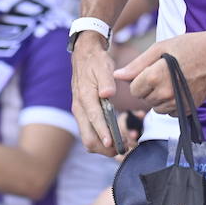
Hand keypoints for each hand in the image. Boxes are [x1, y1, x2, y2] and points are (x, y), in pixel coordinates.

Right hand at [71, 34, 119, 156]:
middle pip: (88, 138)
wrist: (84, 56)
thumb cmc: (95, 61)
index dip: (103, 133)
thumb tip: (107, 94)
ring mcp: (81, 114)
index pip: (94, 119)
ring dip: (106, 147)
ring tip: (126, 145)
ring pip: (90, 140)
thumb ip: (106, 81)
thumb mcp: (103, 67)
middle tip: (125, 149)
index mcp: (84, 97)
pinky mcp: (85, 116)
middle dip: (106, 148)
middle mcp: (80, 109)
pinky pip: (92, 134)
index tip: (113, 144)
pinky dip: (104, 140)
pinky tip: (120, 137)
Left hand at [114, 28, 205, 118]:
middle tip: (164, 73)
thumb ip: (137, 64)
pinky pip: (170, 113)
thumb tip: (117, 76)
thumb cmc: (189, 46)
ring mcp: (177, 103)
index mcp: (154, 76)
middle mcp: (164, 93)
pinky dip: (172, 104)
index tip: (151, 71)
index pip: (134, 89)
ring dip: (160, 97)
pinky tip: (181, 89)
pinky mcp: (188, 109)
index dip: (139, 80)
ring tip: (173, 80)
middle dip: (149, 88)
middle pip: (145, 99)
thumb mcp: (160, 48)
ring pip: (157, 108)